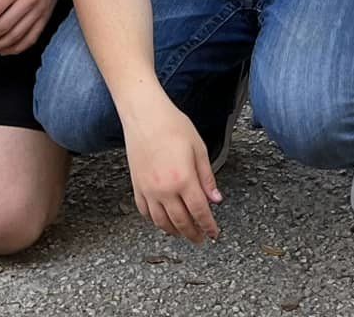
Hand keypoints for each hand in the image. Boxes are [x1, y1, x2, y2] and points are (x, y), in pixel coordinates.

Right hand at [126, 95, 221, 242]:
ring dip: (175, 231)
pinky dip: (156, 221)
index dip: (208, 226)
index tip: (214, 233)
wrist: (144, 115)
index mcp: (184, 179)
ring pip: (162, 222)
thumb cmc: (173, 126)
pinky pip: (145, 212)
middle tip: (201, 239)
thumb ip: (207, 178)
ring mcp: (148, 190)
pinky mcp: (136, 186)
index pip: (200, 212)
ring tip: (184, 233)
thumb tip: (216, 200)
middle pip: (181, 222)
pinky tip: (163, 221)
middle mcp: (165, 189)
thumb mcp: (198, 149)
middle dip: (193, 233)